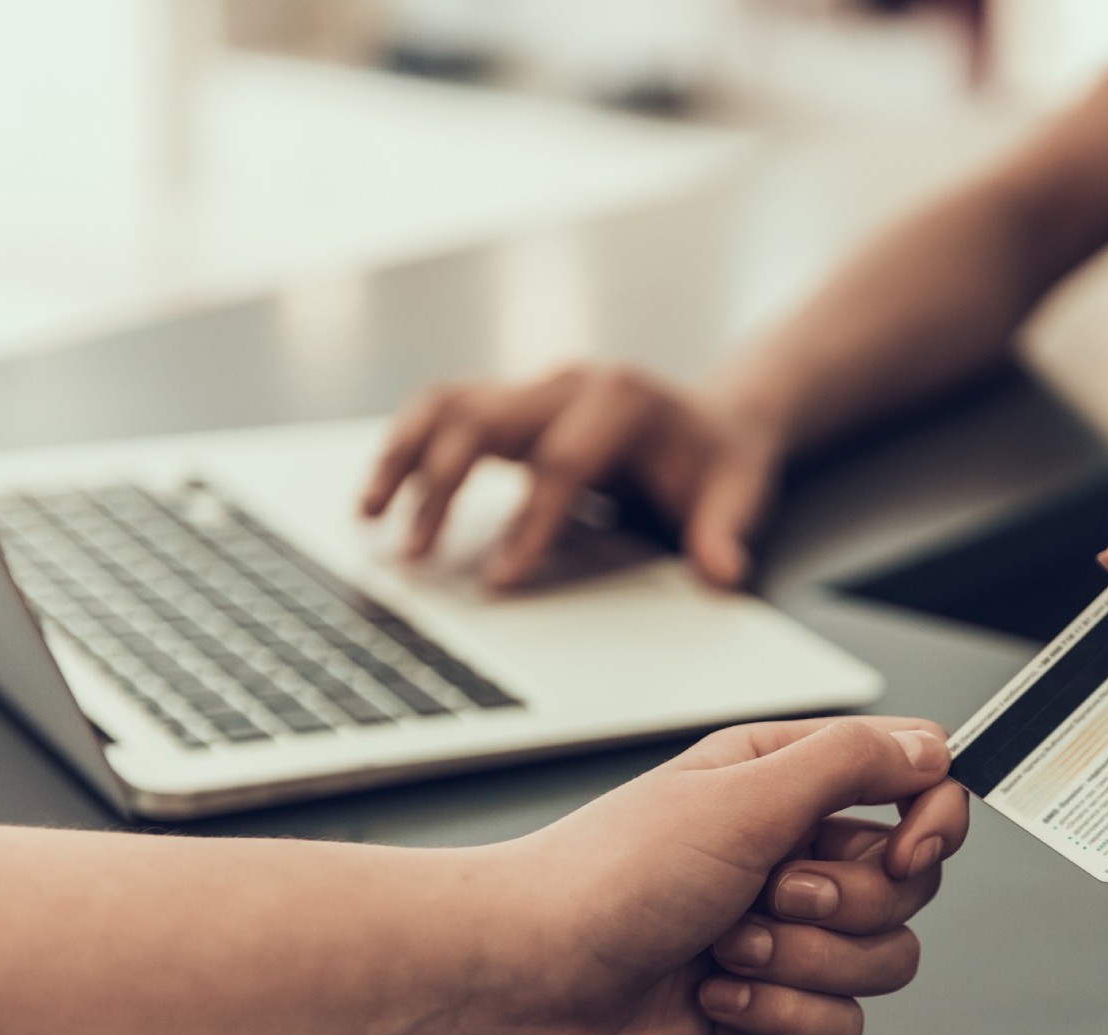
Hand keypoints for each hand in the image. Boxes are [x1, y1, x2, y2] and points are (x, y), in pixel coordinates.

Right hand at [362, 365, 782, 588]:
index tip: (502, 578)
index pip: (563, 460)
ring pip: (448, 405)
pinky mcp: (510, 403)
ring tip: (369, 515)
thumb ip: (725, 535)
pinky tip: (379, 494)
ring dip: (403, 456)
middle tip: (417, 554)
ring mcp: (534, 387)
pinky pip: (443, 412)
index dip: (531, 521)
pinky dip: (405, 448)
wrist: (712, 422)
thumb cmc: (720, 461)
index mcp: (623, 398)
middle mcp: (569, 382)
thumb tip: (722, 575)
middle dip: (445, 486)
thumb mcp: (738, 495)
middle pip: (485, 421)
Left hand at [462, 717, 967, 1034]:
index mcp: (785, 782)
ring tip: (725, 950)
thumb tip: (933, 747)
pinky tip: (714, 998)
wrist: (518, 981)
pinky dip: (783, 1017)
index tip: (911, 846)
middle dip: (845, 906)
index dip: (931, 823)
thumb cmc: (605, 876)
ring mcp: (779, 936)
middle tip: (770, 895)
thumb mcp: (742, 795)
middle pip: (907, 889)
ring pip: (881, 964)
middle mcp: (789, 854)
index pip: (913, 789)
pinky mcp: (765, 1007)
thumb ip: (851, 763)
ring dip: (807, 965)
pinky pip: (838, 1027)